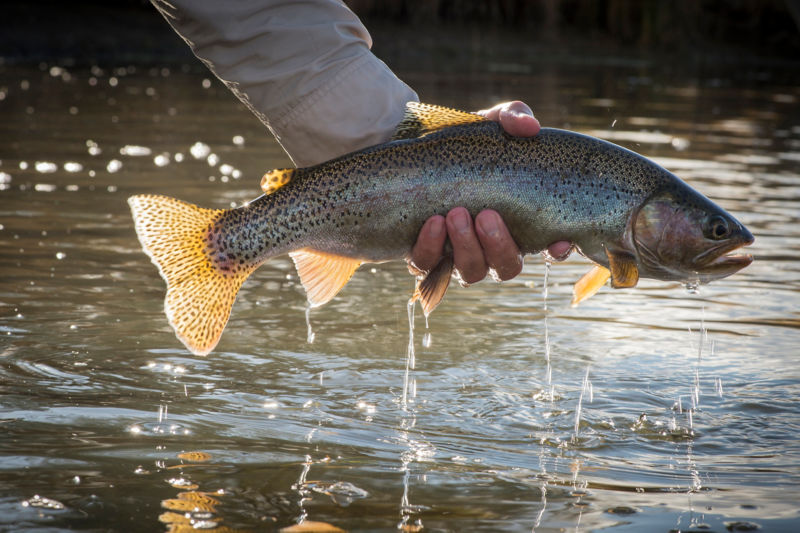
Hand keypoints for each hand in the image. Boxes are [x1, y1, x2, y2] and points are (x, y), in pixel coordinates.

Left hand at [409, 101, 572, 282]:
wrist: (411, 148)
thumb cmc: (462, 143)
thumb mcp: (489, 123)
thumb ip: (513, 117)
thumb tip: (530, 126)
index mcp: (518, 221)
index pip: (548, 248)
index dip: (557, 250)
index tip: (559, 240)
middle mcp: (490, 246)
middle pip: (507, 267)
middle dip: (499, 245)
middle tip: (485, 215)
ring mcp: (457, 255)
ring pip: (471, 272)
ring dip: (466, 247)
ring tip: (455, 214)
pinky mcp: (424, 255)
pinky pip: (428, 265)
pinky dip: (431, 247)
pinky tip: (433, 222)